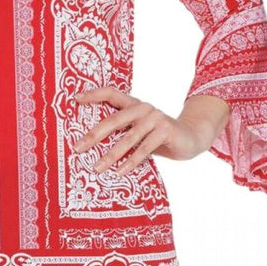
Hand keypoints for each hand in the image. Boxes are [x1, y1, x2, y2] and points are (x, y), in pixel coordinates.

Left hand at [71, 86, 218, 174]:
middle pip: (114, 119)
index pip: (111, 93)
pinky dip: (131, 162)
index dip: (94, 94)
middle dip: (94, 135)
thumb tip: (91, 144)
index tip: (75, 99)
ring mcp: (155, 118)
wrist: (191, 138)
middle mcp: (143, 108)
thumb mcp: (140, 131)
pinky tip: (119, 172)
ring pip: (128, 138)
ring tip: (96, 167)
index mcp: (134, 104)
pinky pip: (144, 149)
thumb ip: (122, 131)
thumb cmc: (159, 136)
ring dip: (110, 154)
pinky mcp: (165, 131)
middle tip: (77, 148)